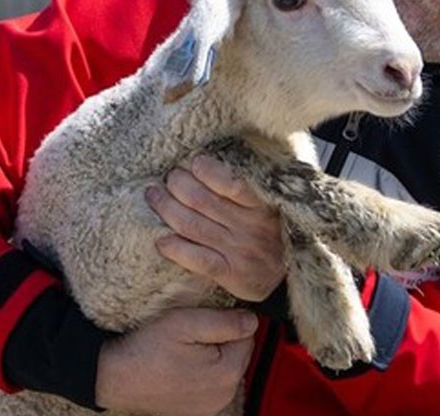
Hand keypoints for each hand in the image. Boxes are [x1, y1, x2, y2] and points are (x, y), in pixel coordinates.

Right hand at [94, 307, 256, 415]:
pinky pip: (212, 383)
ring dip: (212, 356)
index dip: (226, 322)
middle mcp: (225, 394)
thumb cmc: (147, 348)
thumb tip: (253, 320)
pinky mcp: (198, 410)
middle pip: (238, 352)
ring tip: (183, 350)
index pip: (247, 335)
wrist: (115, 376)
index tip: (201, 321)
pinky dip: (202, 372)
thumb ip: (226, 321)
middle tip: (190, 334)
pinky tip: (181, 365)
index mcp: (228, 371)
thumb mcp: (187, 322)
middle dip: (221, 340)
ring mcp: (212, 406)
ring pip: (225, 367)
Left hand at [147, 153, 286, 301]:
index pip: (232, 184)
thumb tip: (205, 162)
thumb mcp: (268, 207)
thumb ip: (244, 190)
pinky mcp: (230, 274)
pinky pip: (197, 259)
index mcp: (261, 206)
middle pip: (202, 201)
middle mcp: (250, 227)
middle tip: (168, 177)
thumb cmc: (270, 234)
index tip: (194, 162)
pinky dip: (176, 248)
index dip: (208, 171)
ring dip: (167, 208)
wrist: (286, 279)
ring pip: (193, 225)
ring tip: (153, 196)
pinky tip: (161, 240)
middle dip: (177, 184)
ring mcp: (239, 251)